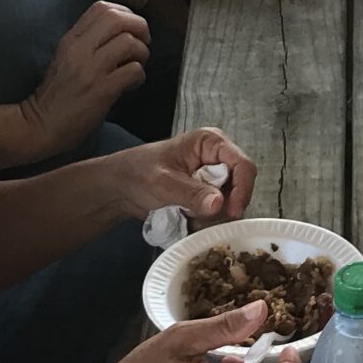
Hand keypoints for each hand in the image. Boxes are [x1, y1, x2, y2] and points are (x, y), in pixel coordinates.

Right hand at [24, 0, 151, 156]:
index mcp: (70, 39)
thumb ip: (88, 43)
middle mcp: (79, 49)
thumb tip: (121, 34)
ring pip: (129, 42)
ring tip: (136, 65)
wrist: (40, 126)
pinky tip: (131, 85)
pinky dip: (139, 76)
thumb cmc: (56, 95)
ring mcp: (90, 69)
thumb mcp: (66, 59)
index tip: (132, 29)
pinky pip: (132, 70)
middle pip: (118, 18)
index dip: (126, 13)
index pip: (102, 7)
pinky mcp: (101, 90)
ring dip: (142, 53)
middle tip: (143, 43)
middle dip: (140, 27)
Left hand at [101, 126, 255, 224]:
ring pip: (229, 203)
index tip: (232, 212)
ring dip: (212, 216)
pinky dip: (205, 220)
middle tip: (199, 217)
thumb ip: (192, 193)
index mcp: (211, 143)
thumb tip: (219, 204)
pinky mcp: (207, 193)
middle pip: (239, 187)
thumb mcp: (164, 183)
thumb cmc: (138, 174)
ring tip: (186, 216)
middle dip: (222, 207)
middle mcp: (217, 158)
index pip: (243, 165)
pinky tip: (186, 218)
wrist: (120, 188)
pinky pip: (218, 211)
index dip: (242, 190)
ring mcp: (213, 177)